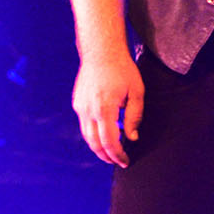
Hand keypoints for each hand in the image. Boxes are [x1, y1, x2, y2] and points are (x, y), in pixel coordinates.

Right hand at [73, 48, 144, 166]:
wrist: (101, 52)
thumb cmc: (122, 70)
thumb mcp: (136, 93)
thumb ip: (134, 117)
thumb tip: (132, 137)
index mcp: (105, 109)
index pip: (110, 141)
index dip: (118, 154)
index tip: (125, 161)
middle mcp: (88, 110)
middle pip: (94, 143)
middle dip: (106, 156)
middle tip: (118, 161)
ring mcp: (80, 107)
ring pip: (86, 136)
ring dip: (98, 147)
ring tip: (111, 151)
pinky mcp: (77, 103)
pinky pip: (84, 124)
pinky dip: (94, 134)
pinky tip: (105, 133)